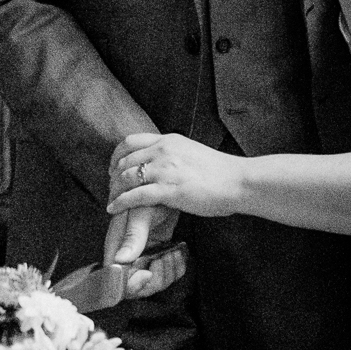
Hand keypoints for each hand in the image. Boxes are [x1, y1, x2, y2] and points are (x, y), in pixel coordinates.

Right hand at [102, 203, 179, 296]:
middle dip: (155, 278)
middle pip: (138, 286)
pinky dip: (176, 267)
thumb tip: (121, 260)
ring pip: (154, 282)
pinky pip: (166, 273)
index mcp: (117, 247)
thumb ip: (132, 236)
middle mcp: (128, 256)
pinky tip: (178, 252)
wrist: (165, 188)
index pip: (117, 279)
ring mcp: (143, 256)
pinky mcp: (156, 254)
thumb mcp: (141, 213)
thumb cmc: (148, 195)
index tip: (147, 275)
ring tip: (173, 253)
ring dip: (168, 272)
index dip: (131, 284)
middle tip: (165, 259)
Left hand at [108, 132, 246, 220]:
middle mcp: (164, 151)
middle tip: (110, 189)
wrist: (239, 181)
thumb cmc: (221, 173)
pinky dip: (121, 202)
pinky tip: (114, 209)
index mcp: (169, 140)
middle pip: (124, 160)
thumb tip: (165, 161)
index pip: (130, 141)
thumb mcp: (192, 153)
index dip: (116, 156)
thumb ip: (175, 154)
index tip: (113, 168)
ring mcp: (165, 170)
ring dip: (114, 190)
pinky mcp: (169, 190)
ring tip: (111, 200)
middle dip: (112, 176)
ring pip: (126, 177)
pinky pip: (135, 196)